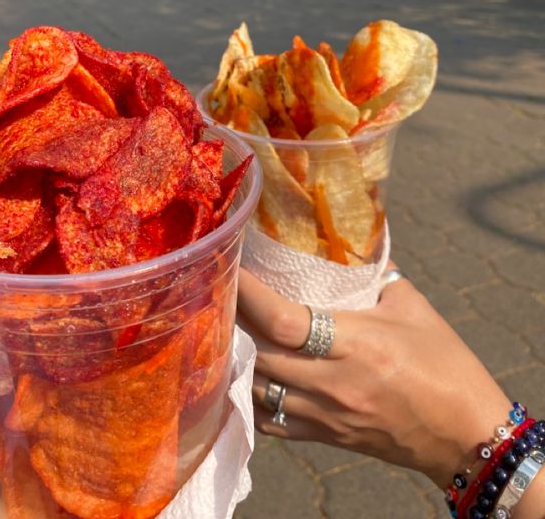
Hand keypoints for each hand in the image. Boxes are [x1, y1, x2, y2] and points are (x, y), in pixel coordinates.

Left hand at [238, 267, 510, 487]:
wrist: (466, 435)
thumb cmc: (445, 366)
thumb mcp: (412, 307)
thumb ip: (376, 276)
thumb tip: (349, 248)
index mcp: (353, 343)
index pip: (282, 319)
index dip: (248, 294)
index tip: (230, 265)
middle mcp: (330, 381)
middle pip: (258, 352)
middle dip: (232, 320)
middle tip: (218, 289)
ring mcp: (324, 414)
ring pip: (257, 387)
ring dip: (238, 356)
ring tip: (228, 327)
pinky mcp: (324, 437)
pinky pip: (270, 422)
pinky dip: (252, 396)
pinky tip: (248, 373)